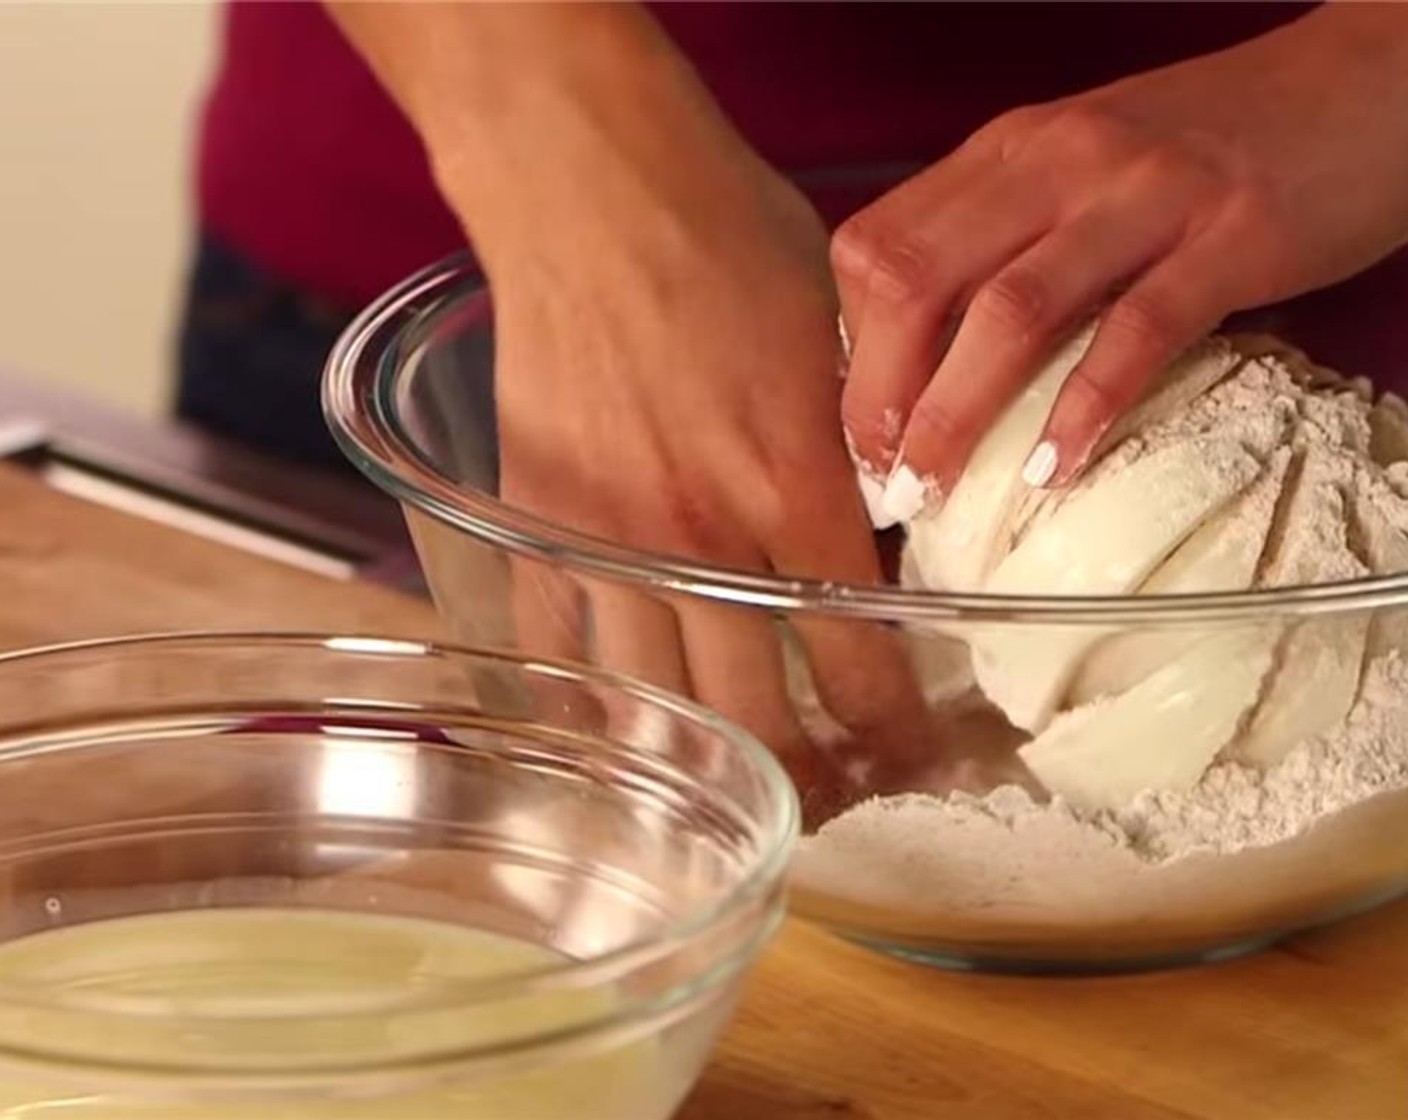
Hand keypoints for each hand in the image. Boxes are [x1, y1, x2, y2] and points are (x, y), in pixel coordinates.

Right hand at [329, 0, 936, 817]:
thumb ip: (857, 454)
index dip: (894, 725)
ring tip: (736, 789)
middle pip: (758, 711)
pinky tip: (620, 723)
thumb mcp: (836, 339)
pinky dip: (591, 696)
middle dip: (806, 775)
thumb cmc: (728, 239)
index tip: (913, 756)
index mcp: (791, 489)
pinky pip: (558, 643)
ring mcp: (608, 539)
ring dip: (705, 760)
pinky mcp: (537, 522)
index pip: (858, 652)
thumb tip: (878, 531)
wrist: (595, 191)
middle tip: (833, 798)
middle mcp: (700, 537)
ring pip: (658, 701)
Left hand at [833, 4, 1407, 505]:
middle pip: (920, 277)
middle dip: (880, 392)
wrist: (1364, 82)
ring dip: (956, 411)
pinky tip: (1054, 470)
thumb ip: (1002, 239)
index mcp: (1008, 151)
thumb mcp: (1077, 172)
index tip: (854, 432)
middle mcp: (1058, 161)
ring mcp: (1144, 195)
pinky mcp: (1230, 238)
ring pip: (1011, 309)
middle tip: (881, 480)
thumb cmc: (1206, 147)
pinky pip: (1137, 330)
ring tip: (931, 489)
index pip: (879, 245)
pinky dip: (1086, 406)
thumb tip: (920, 358)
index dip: (849, 348)